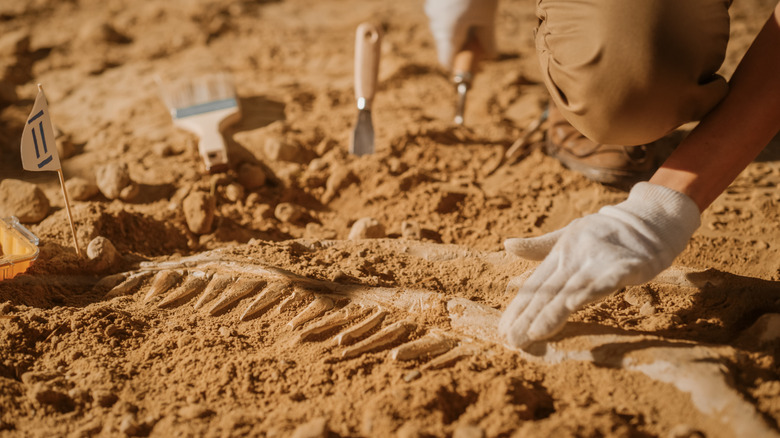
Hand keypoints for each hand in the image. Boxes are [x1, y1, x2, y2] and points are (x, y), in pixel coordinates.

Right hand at [424, 0, 497, 67]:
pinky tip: (468, 9)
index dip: (459, 68)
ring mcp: (432, 10)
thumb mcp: (487, 15)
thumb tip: (491, 56)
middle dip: (463, 48)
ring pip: (444, 30)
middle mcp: (435, 23)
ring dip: (460, 32)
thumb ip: (487, 39)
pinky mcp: (433, 0)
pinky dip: (455, 19)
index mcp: (447, 32)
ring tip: (478, 22)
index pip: (446, 61)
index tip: (474, 68)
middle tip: (481, 46)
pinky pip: (442, 17)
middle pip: (446, 45)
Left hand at [498, 182, 700, 347]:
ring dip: (554, 311)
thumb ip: (539, 247)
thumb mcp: (568, 235)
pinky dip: (592, 290)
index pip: (536, 285)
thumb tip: (507, 245)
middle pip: (550, 291)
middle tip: (513, 340)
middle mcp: (576, 257)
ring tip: (535, 332)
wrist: (648, 219)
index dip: (520, 308)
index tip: (504, 330)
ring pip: (573, 289)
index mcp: (561, 253)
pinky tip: (575, 304)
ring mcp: (600, 260)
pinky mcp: (627, 265)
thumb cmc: (605, 231)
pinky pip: (608, 280)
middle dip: (530, 317)